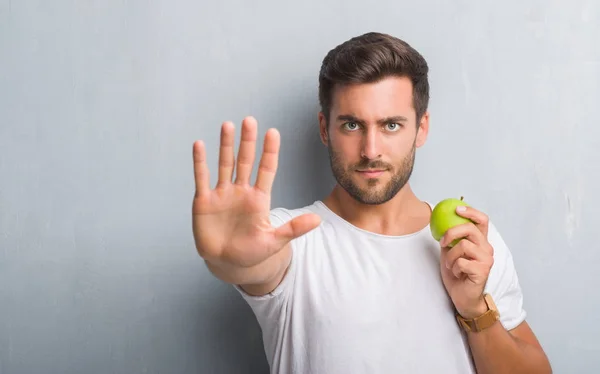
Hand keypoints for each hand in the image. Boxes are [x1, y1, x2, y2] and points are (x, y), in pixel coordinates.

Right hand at [192, 116, 320, 267]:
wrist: (227, 263)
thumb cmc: (252, 252)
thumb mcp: (273, 241)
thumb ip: (293, 229)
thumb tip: (318, 219)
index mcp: (259, 198)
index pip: (266, 169)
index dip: (269, 151)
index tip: (273, 132)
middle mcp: (241, 191)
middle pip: (245, 161)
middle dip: (248, 141)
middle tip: (250, 120)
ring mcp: (222, 194)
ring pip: (224, 164)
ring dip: (225, 145)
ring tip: (228, 125)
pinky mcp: (204, 201)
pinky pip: (202, 178)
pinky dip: (200, 162)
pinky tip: (199, 145)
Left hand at [438, 205, 493, 318]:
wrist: (463, 298)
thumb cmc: (457, 275)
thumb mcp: (450, 253)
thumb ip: (450, 239)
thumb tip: (439, 222)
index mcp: (480, 242)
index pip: (482, 220)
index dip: (471, 211)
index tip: (457, 209)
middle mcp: (487, 248)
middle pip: (470, 229)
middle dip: (452, 233)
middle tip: (443, 242)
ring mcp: (486, 259)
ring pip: (463, 246)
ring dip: (450, 256)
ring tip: (451, 266)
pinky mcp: (483, 270)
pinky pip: (461, 262)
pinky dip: (454, 268)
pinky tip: (458, 274)